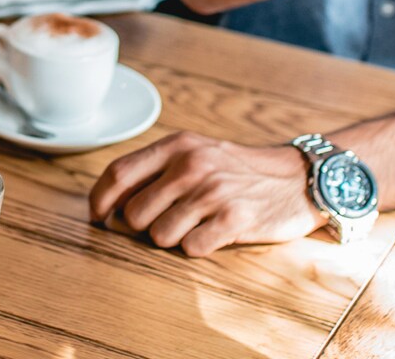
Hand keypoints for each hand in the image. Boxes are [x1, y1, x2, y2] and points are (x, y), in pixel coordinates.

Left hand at [88, 132, 321, 256]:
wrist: (296, 177)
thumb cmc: (235, 170)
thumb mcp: (195, 152)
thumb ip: (155, 168)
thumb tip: (108, 200)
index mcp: (177, 145)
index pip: (118, 173)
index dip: (99, 200)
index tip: (98, 217)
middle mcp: (192, 165)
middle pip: (134, 213)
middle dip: (142, 227)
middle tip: (165, 221)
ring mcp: (213, 191)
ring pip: (159, 235)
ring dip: (171, 239)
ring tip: (194, 226)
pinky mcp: (234, 218)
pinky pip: (191, 249)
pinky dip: (197, 247)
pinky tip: (213, 234)